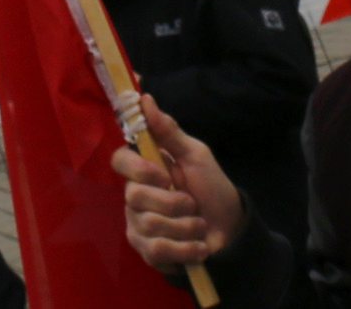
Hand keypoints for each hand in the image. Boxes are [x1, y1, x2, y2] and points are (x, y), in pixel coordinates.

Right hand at [113, 98, 245, 268]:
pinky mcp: (148, 252)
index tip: (163, 174)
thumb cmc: (211, 188)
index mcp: (145, 170)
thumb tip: (146, 98)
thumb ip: (169, 131)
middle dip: (172, 202)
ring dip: (186, 226)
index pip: (119, 161)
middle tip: (192, 203)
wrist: (231, 231)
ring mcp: (138, 226)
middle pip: (134, 196)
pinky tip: (198, 246)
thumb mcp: (196, 156)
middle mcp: (135, 197)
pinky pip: (157, 250)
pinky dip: (185, 248)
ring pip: (149, 224)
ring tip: (200, 226)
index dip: (138, 169)